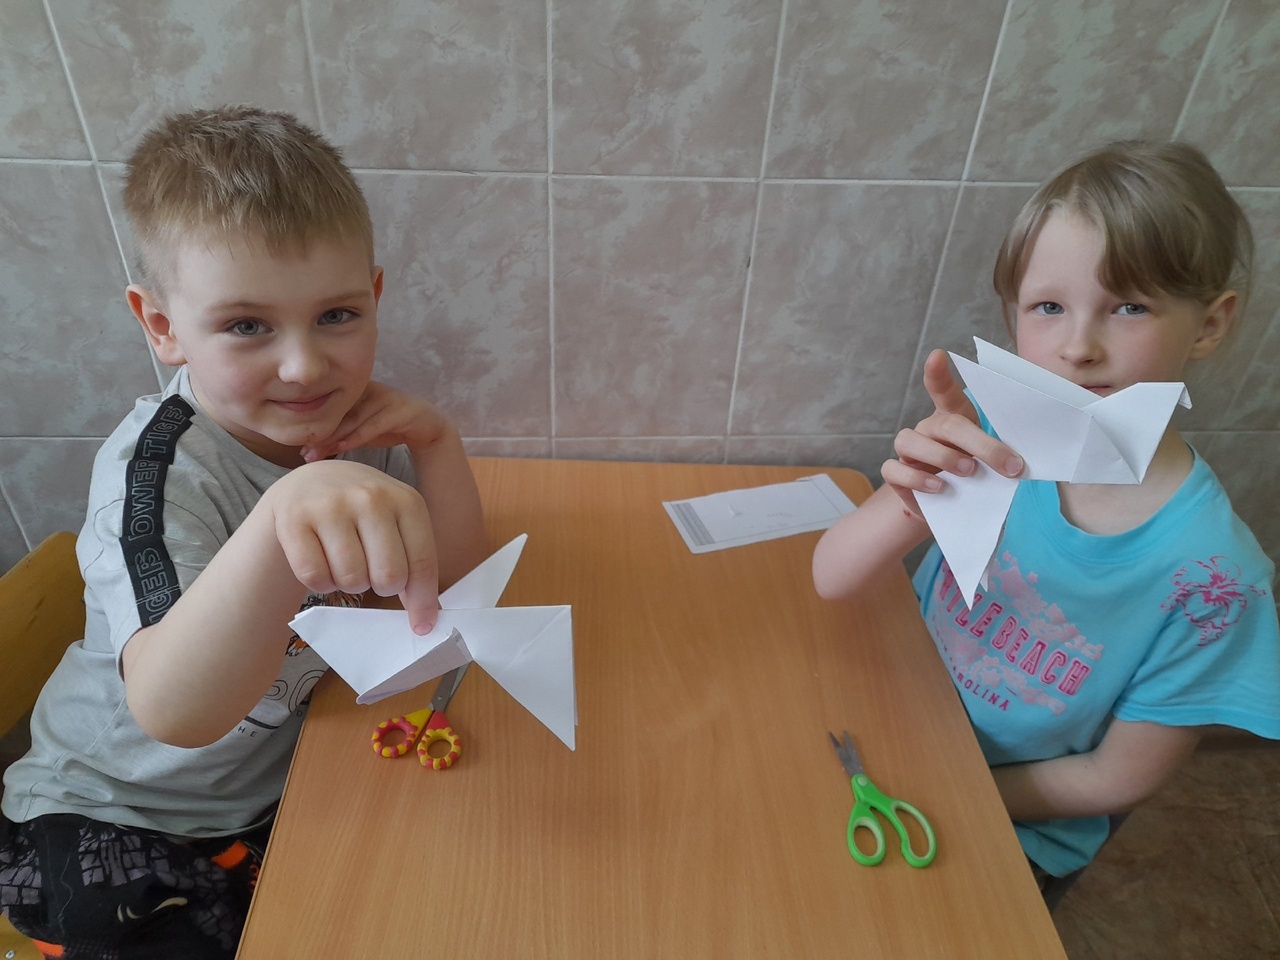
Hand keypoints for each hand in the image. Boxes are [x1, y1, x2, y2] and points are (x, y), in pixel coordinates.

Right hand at [265, 460, 439, 633]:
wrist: (311, 481)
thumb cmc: (362, 514)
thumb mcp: (397, 524)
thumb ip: (414, 564)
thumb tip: (424, 619)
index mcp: (406, 500)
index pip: (422, 564)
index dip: (422, 602)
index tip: (422, 627)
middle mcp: (371, 497)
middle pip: (389, 577)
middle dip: (382, 587)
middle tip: (371, 573)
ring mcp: (331, 505)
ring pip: (351, 580)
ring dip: (349, 584)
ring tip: (346, 563)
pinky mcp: (294, 518)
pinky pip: (314, 576)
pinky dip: (320, 582)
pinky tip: (321, 561)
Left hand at [300, 381, 449, 462]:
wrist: (426, 426)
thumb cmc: (390, 426)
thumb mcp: (362, 432)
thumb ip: (339, 436)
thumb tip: (308, 452)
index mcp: (355, 389)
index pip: (329, 406)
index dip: (313, 426)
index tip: (300, 447)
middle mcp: (368, 388)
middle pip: (338, 412)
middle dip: (321, 434)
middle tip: (305, 454)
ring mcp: (384, 397)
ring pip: (353, 418)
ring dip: (334, 437)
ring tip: (317, 454)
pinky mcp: (398, 409)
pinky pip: (373, 424)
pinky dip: (357, 436)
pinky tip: (343, 447)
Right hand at [882, 349, 1023, 515]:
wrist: (950, 508)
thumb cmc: (972, 478)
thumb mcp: (989, 464)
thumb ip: (997, 457)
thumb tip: (1017, 465)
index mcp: (952, 419)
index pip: (942, 391)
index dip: (937, 374)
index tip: (938, 356)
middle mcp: (927, 429)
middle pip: (945, 425)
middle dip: (980, 444)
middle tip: (1006, 464)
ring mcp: (908, 451)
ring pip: (911, 441)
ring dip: (943, 457)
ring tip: (968, 473)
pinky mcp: (895, 474)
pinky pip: (894, 469)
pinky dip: (915, 479)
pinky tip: (938, 488)